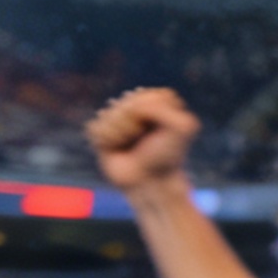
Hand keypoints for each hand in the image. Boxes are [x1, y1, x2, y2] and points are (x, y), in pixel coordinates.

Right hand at [86, 87, 200, 192]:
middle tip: (143, 138)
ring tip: (129, 145)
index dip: (149, 111)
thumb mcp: (182, 128)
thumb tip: (130, 106)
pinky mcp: (102, 135)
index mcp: (158, 103)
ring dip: (119, 133)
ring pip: (107, 114)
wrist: (150, 182)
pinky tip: (115, 149)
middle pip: (124, 102)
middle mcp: (137, 110)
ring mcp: (119, 122)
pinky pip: (95, 127)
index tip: (160, 127)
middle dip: (132, 121)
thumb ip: (163, 106)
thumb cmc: (167, 156)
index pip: (144, 94)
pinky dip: (106, 140)